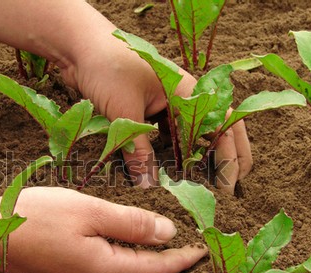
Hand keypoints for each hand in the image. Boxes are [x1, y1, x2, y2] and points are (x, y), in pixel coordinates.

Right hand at [0, 178, 206, 272]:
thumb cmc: (38, 216)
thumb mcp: (90, 210)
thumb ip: (132, 224)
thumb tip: (169, 233)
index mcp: (105, 269)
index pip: (156, 268)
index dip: (181, 260)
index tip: (200, 251)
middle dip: (169, 267)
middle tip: (188, 252)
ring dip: (149, 269)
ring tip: (165, 253)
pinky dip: (126, 267)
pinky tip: (127, 254)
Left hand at [61, 18, 251, 191]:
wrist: (79, 48)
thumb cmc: (107, 69)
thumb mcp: (126, 113)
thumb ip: (138, 151)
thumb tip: (149, 185)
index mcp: (187, 91)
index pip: (220, 126)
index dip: (230, 155)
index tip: (230, 184)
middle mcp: (181, 96)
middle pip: (215, 127)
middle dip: (228, 154)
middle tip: (231, 185)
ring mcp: (165, 101)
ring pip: (192, 131)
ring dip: (201, 154)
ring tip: (209, 179)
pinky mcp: (147, 107)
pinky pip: (168, 132)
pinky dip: (175, 149)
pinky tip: (175, 165)